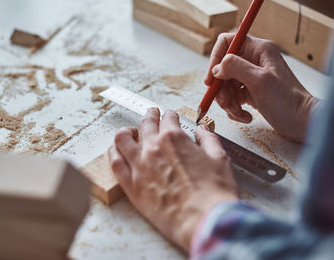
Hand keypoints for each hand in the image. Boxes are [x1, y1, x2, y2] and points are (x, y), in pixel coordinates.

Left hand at [108, 108, 237, 251]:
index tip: (170, 116)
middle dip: (149, 116)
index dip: (170, 115)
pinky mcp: (132, 186)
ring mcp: (139, 167)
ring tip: (130, 132)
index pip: (168, 119)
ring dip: (126, 131)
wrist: (204, 219)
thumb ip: (208, 140)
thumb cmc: (213, 191)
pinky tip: (116, 151)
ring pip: (122, 140)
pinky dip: (113, 153)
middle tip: (151, 114)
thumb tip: (202, 130)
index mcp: (174, 138)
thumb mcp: (219, 158)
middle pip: (145, 125)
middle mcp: (153, 148)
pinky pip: (115, 164)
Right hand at [204, 33, 319, 142]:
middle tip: (226, 102)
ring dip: (227, 102)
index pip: (227, 42)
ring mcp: (251, 77)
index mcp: (258, 50)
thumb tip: (217, 68)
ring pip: (225, 85)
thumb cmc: (288, 101)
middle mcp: (253, 61)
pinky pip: (232, 97)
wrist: (302, 123)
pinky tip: (245, 116)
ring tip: (238, 113)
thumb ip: (236, 68)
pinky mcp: (251, 92)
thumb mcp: (260, 81)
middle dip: (221, 88)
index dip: (215, 59)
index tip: (212, 79)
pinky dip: (234, 109)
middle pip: (222, 68)